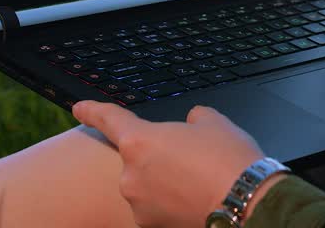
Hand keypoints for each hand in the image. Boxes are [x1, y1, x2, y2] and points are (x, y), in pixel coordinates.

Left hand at [73, 101, 270, 227]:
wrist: (245, 203)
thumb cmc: (228, 159)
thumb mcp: (212, 123)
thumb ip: (192, 119)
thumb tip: (191, 124)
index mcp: (140, 141)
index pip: (108, 119)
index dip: (92, 111)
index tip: (79, 108)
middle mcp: (131, 174)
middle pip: (137, 158)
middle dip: (159, 156)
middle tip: (192, 158)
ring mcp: (139, 204)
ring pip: (148, 185)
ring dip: (165, 181)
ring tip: (199, 181)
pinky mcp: (151, 226)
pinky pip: (157, 207)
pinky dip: (171, 203)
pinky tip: (196, 199)